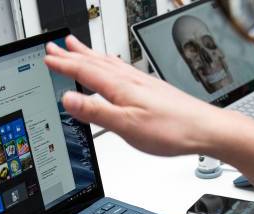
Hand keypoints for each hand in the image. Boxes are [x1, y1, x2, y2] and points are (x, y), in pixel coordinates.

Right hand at [45, 36, 223, 156]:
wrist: (205, 129)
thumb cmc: (172, 129)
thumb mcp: (127, 126)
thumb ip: (96, 112)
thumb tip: (68, 99)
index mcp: (120, 87)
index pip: (85, 71)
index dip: (64, 64)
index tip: (47, 57)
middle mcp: (130, 80)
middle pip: (95, 62)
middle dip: (73, 53)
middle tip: (56, 44)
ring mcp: (142, 83)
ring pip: (109, 63)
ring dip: (90, 54)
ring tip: (78, 46)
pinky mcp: (151, 89)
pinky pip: (122, 69)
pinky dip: (110, 63)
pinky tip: (114, 67)